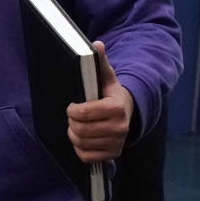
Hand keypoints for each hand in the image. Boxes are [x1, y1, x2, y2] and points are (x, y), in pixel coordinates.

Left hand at [67, 41, 134, 162]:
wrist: (127, 112)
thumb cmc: (110, 93)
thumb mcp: (105, 77)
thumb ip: (99, 62)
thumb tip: (96, 44)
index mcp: (116, 108)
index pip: (83, 113)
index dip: (73, 110)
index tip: (73, 106)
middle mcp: (120, 128)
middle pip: (79, 130)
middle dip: (72, 123)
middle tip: (74, 117)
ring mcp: (117, 143)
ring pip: (81, 143)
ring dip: (74, 135)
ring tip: (78, 126)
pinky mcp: (112, 155)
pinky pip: (86, 157)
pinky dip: (80, 149)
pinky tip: (84, 139)